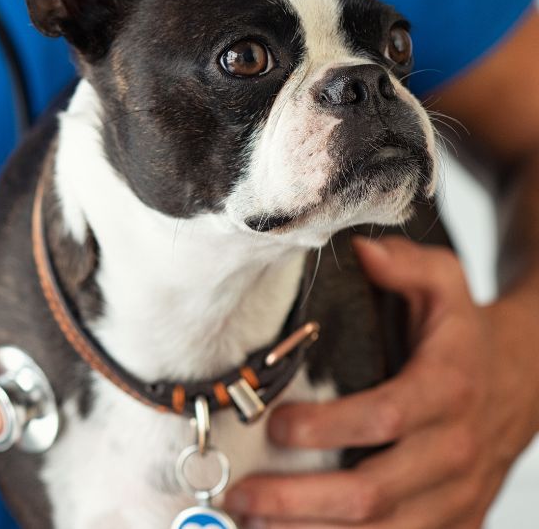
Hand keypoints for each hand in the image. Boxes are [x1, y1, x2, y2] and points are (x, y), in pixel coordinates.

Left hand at [225, 236, 538, 527]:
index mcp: (447, 389)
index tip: (273, 425)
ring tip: (255, 525)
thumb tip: (360, 251)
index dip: (326, 428)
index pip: (383, 418)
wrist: (524, 379)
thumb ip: (404, 264)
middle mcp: (454, 450)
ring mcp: (457, 495)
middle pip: (373, 492)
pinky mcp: (456, 522)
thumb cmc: (464, 332)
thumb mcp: (444, 282)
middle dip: (300, 500)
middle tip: (242, 493)